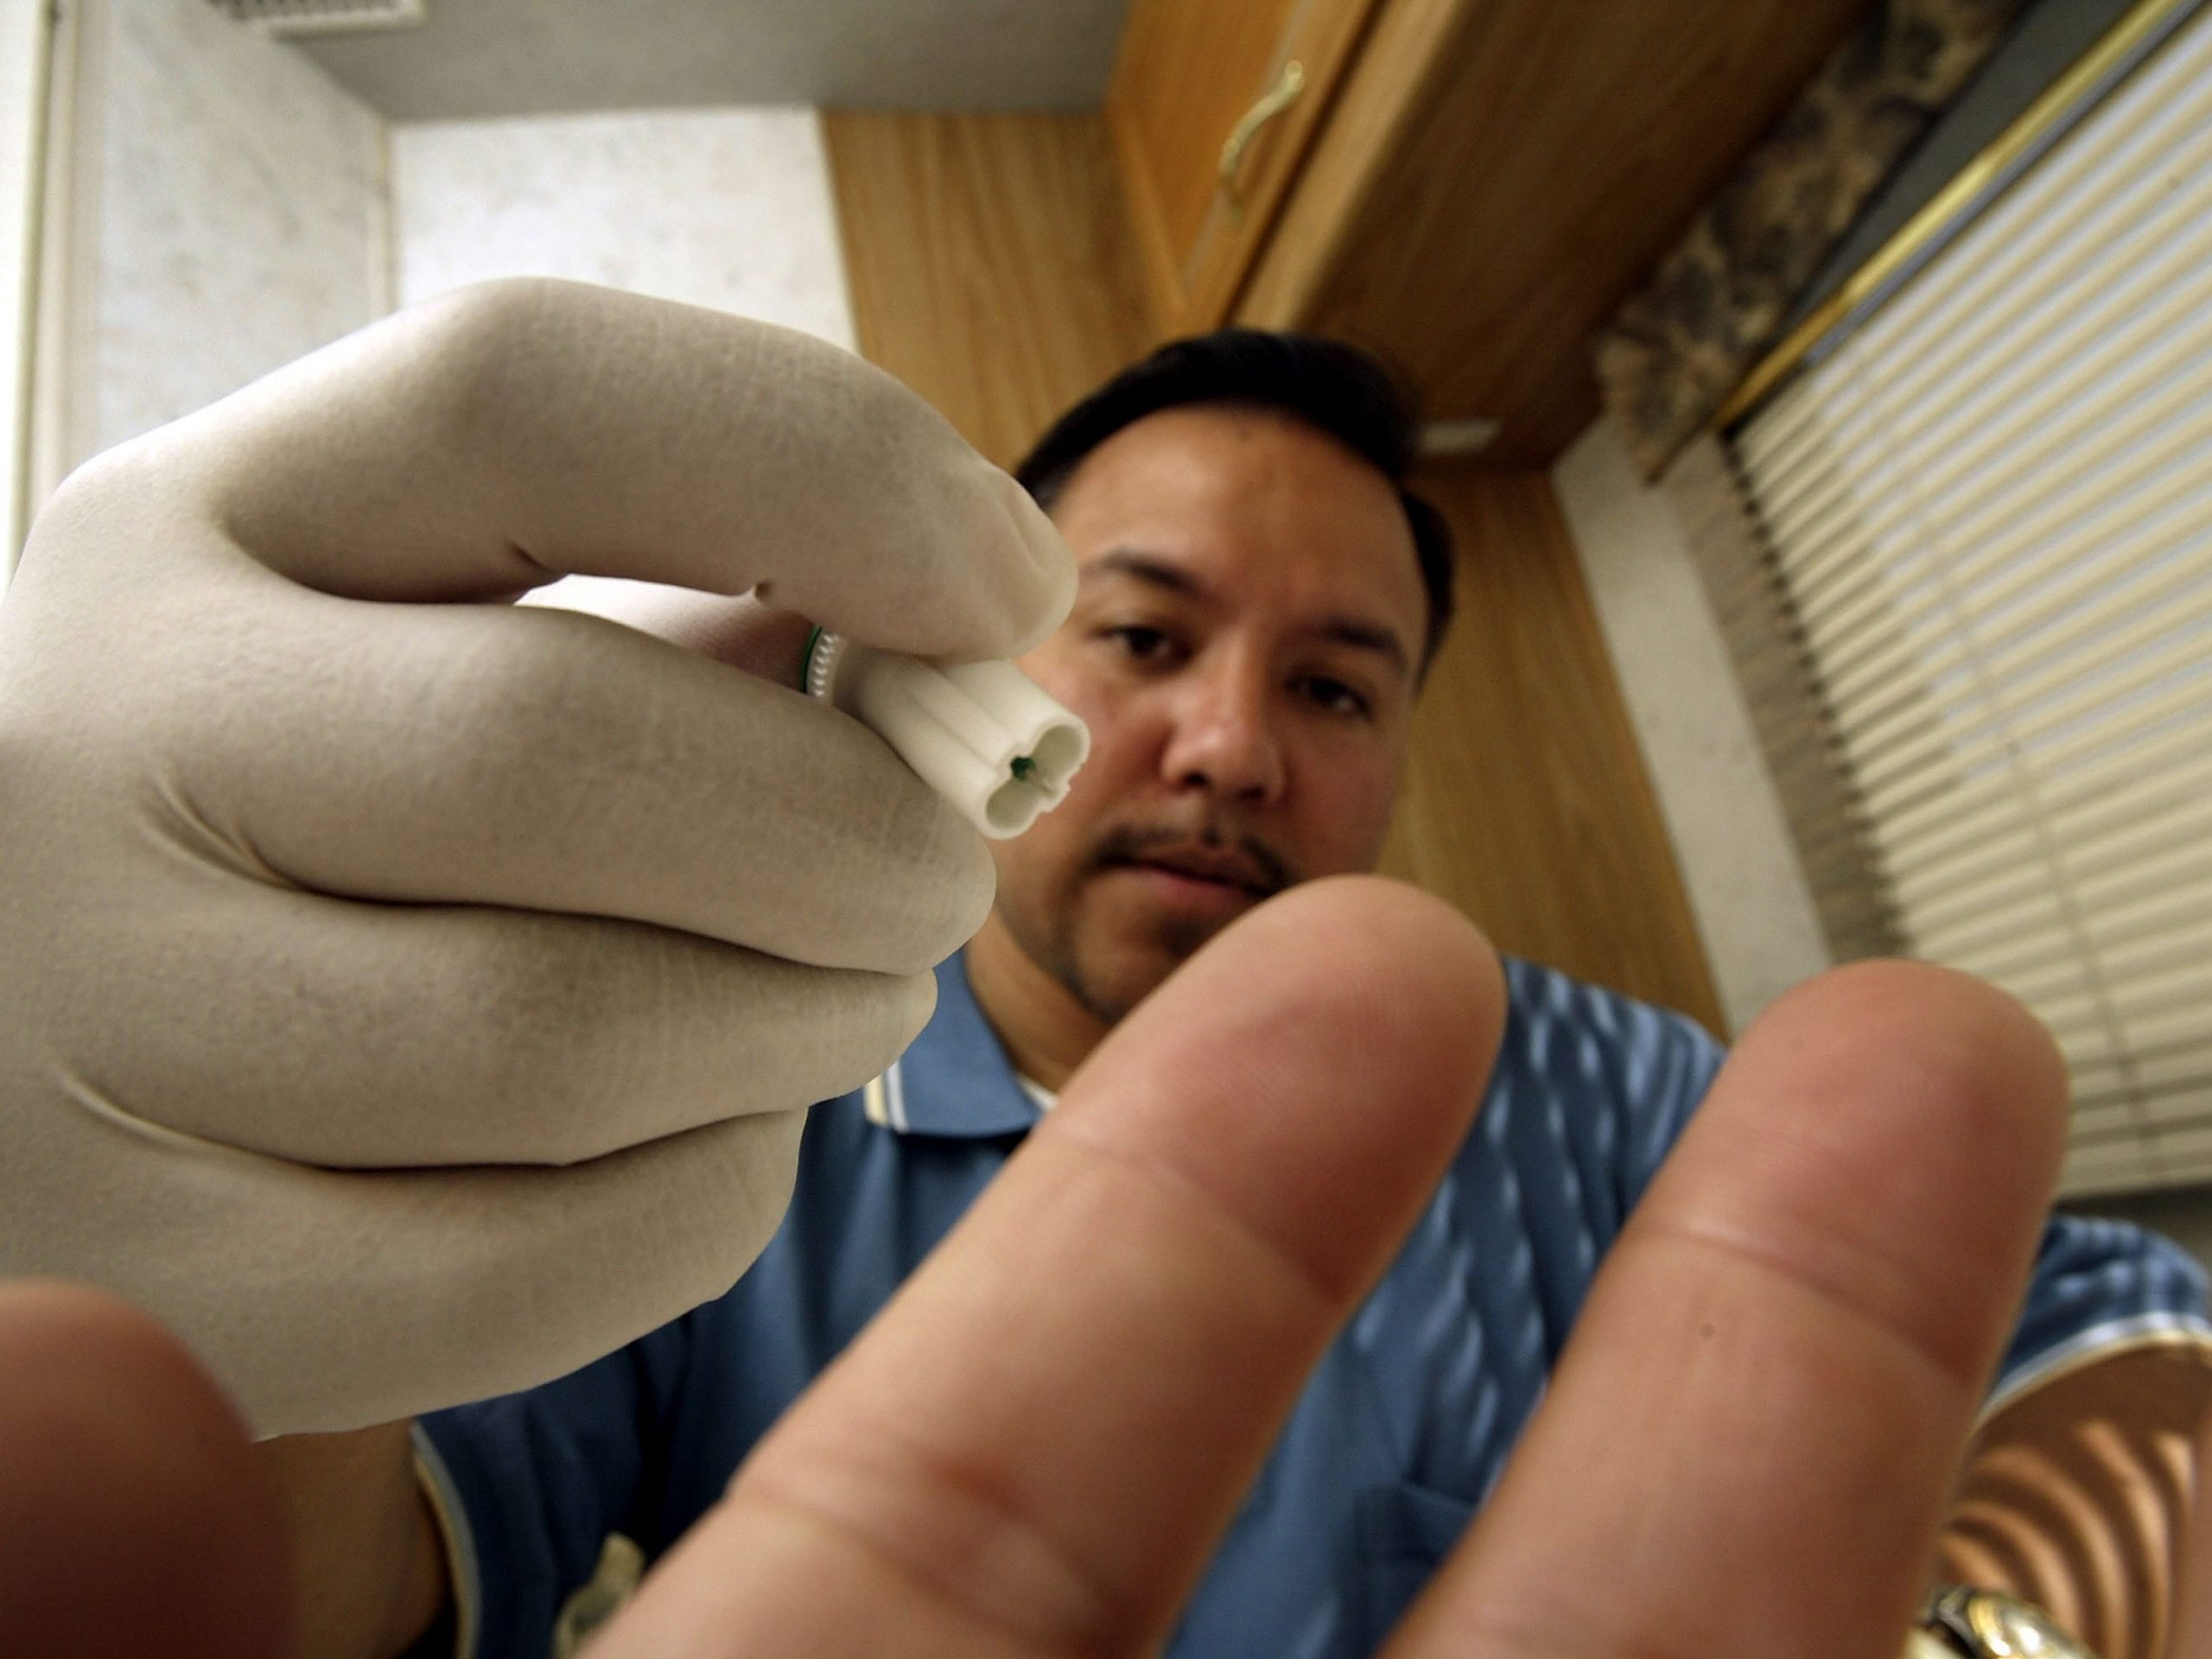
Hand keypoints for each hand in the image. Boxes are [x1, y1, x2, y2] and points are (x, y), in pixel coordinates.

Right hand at [0, 279, 1073, 1434]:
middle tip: (938, 873)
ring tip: (840, 1000)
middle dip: (848, 827)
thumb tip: (962, 635)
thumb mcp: (420, 645)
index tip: (1013, 584)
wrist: (63, 1068)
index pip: (525, 395)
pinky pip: (540, 1265)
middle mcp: (98, 738)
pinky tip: (708, 1134)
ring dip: (802, 1025)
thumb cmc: (328, 829)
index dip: (832, 467)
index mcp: (199, 520)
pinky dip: (704, 1196)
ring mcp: (100, 1018)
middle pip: (555, 744)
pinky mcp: (165, 1273)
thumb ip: (669, 613)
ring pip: (564, 1035)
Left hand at [8, 878, 2184, 1657]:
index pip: (999, 1547)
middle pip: (1455, 1647)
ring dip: (1821, 1429)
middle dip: (1651, 1338)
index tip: (1361, 980)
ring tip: (1955, 1081)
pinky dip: (1973, 1588)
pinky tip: (2159, 1412)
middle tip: (1831, 1022)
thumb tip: (38, 1386)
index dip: (1189, 1265)